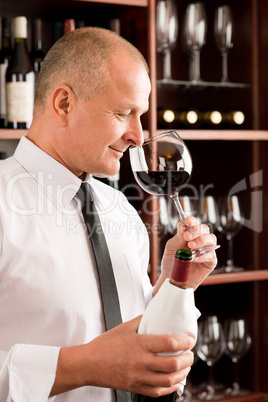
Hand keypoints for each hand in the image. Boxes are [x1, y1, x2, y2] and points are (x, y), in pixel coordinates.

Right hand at [51, 316, 194, 396]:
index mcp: (140, 344)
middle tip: (190, 354)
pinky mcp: (136, 388)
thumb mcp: (124, 327)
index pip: (170, 344)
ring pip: (169, 381)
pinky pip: (158, 392)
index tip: (190, 340)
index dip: (185, 342)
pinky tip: (175, 382)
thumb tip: (155, 315)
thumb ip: (142, 321)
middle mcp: (142, 362)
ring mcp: (140, 377)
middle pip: (173, 364)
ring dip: (182, 374)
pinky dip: (171, 388)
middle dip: (188, 359)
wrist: (89, 364)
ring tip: (185, 367)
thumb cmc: (105, 345)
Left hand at [158, 216, 217, 290]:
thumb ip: (178, 237)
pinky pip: (211, 255)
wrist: (172, 278)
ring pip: (211, 239)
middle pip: (204, 229)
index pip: (194, 223)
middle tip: (186, 237)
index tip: (188, 220)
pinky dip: (202, 255)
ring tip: (190, 246)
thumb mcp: (171, 247)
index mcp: (190, 234)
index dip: (192, 221)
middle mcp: (200, 240)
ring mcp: (206, 250)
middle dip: (196, 231)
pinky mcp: (210, 262)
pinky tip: (194, 258)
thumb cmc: (172, 262)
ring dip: (201, 240)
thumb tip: (184, 226)